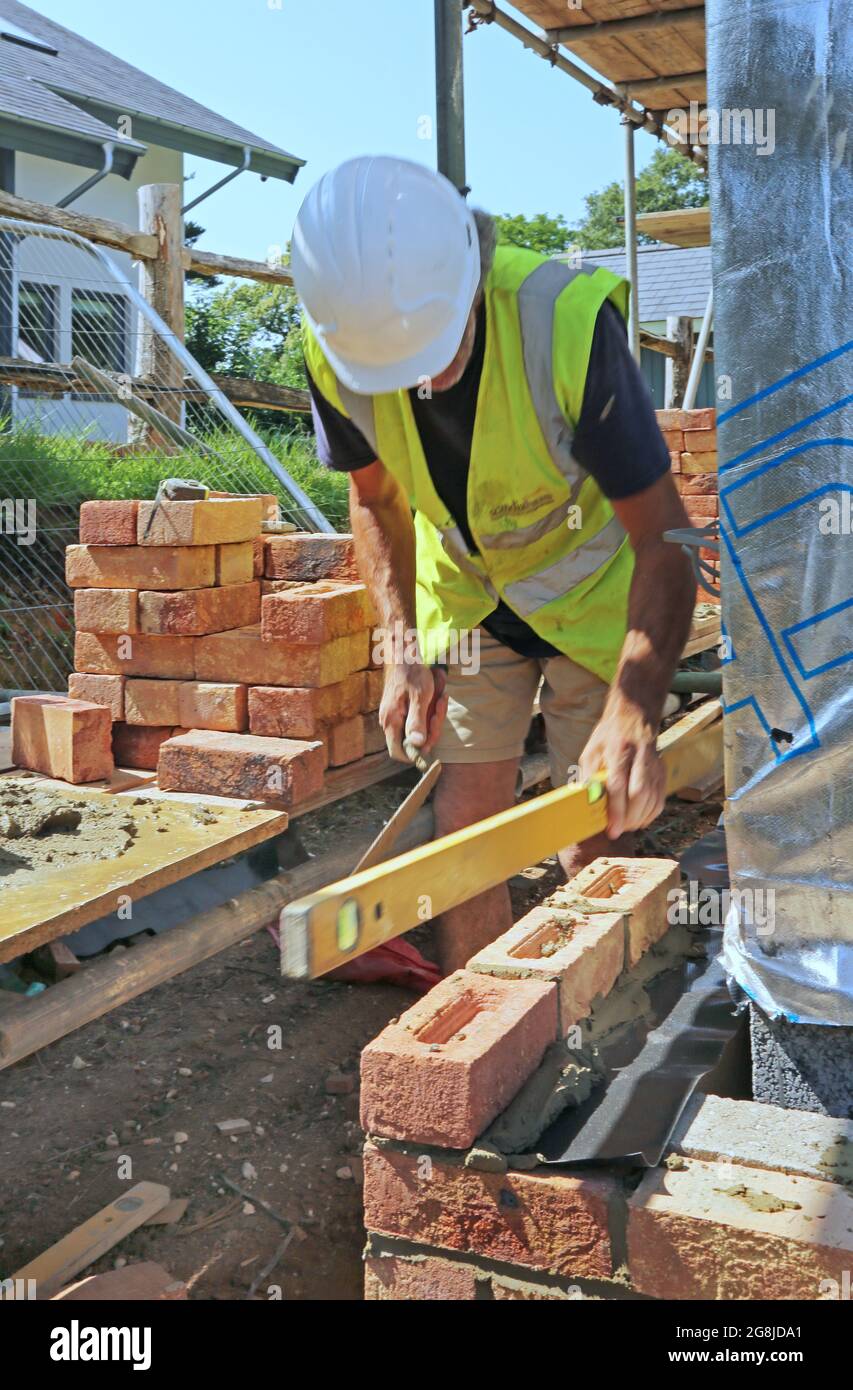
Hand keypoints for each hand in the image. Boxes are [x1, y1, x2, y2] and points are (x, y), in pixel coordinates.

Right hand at [379, 662, 447, 762]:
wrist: (404, 653)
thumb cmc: (412, 672)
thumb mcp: (420, 696)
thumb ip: (417, 722)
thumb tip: (417, 745)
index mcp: (391, 721)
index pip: (398, 752)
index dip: (414, 755)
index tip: (430, 743)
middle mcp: (389, 721)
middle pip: (412, 741)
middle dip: (431, 728)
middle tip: (440, 707)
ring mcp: (394, 715)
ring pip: (417, 729)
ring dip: (433, 716)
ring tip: (440, 697)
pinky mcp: (400, 709)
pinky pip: (417, 718)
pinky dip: (429, 710)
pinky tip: (437, 696)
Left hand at [579, 696, 665, 838]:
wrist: (634, 717)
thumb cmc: (609, 738)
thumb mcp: (591, 752)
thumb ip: (589, 776)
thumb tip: (586, 802)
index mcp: (619, 751)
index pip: (619, 786)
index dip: (616, 811)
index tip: (611, 830)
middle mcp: (639, 758)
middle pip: (639, 794)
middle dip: (629, 818)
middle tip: (618, 830)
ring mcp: (654, 765)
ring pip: (652, 799)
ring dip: (640, 819)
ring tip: (626, 826)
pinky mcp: (662, 771)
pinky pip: (660, 799)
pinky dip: (651, 814)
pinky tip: (639, 820)